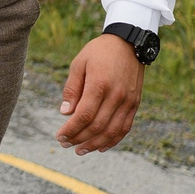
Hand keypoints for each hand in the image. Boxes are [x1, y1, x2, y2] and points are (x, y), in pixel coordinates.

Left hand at [57, 34, 143, 153]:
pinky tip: (101, 147)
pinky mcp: (135, 104)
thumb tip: (65, 112)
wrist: (129, 43)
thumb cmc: (99, 52)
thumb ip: (72, 88)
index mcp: (99, 84)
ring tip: (80, 150)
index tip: (60, 136)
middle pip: (97, 126)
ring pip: (112, 131)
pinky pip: (125, 128)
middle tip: (65, 144)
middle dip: (79, 139)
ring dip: (95, 144)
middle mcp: (116, 95)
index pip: (83, 115)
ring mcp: (128, 101)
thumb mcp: (79, 63)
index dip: (71, 130)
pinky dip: (113, 140)